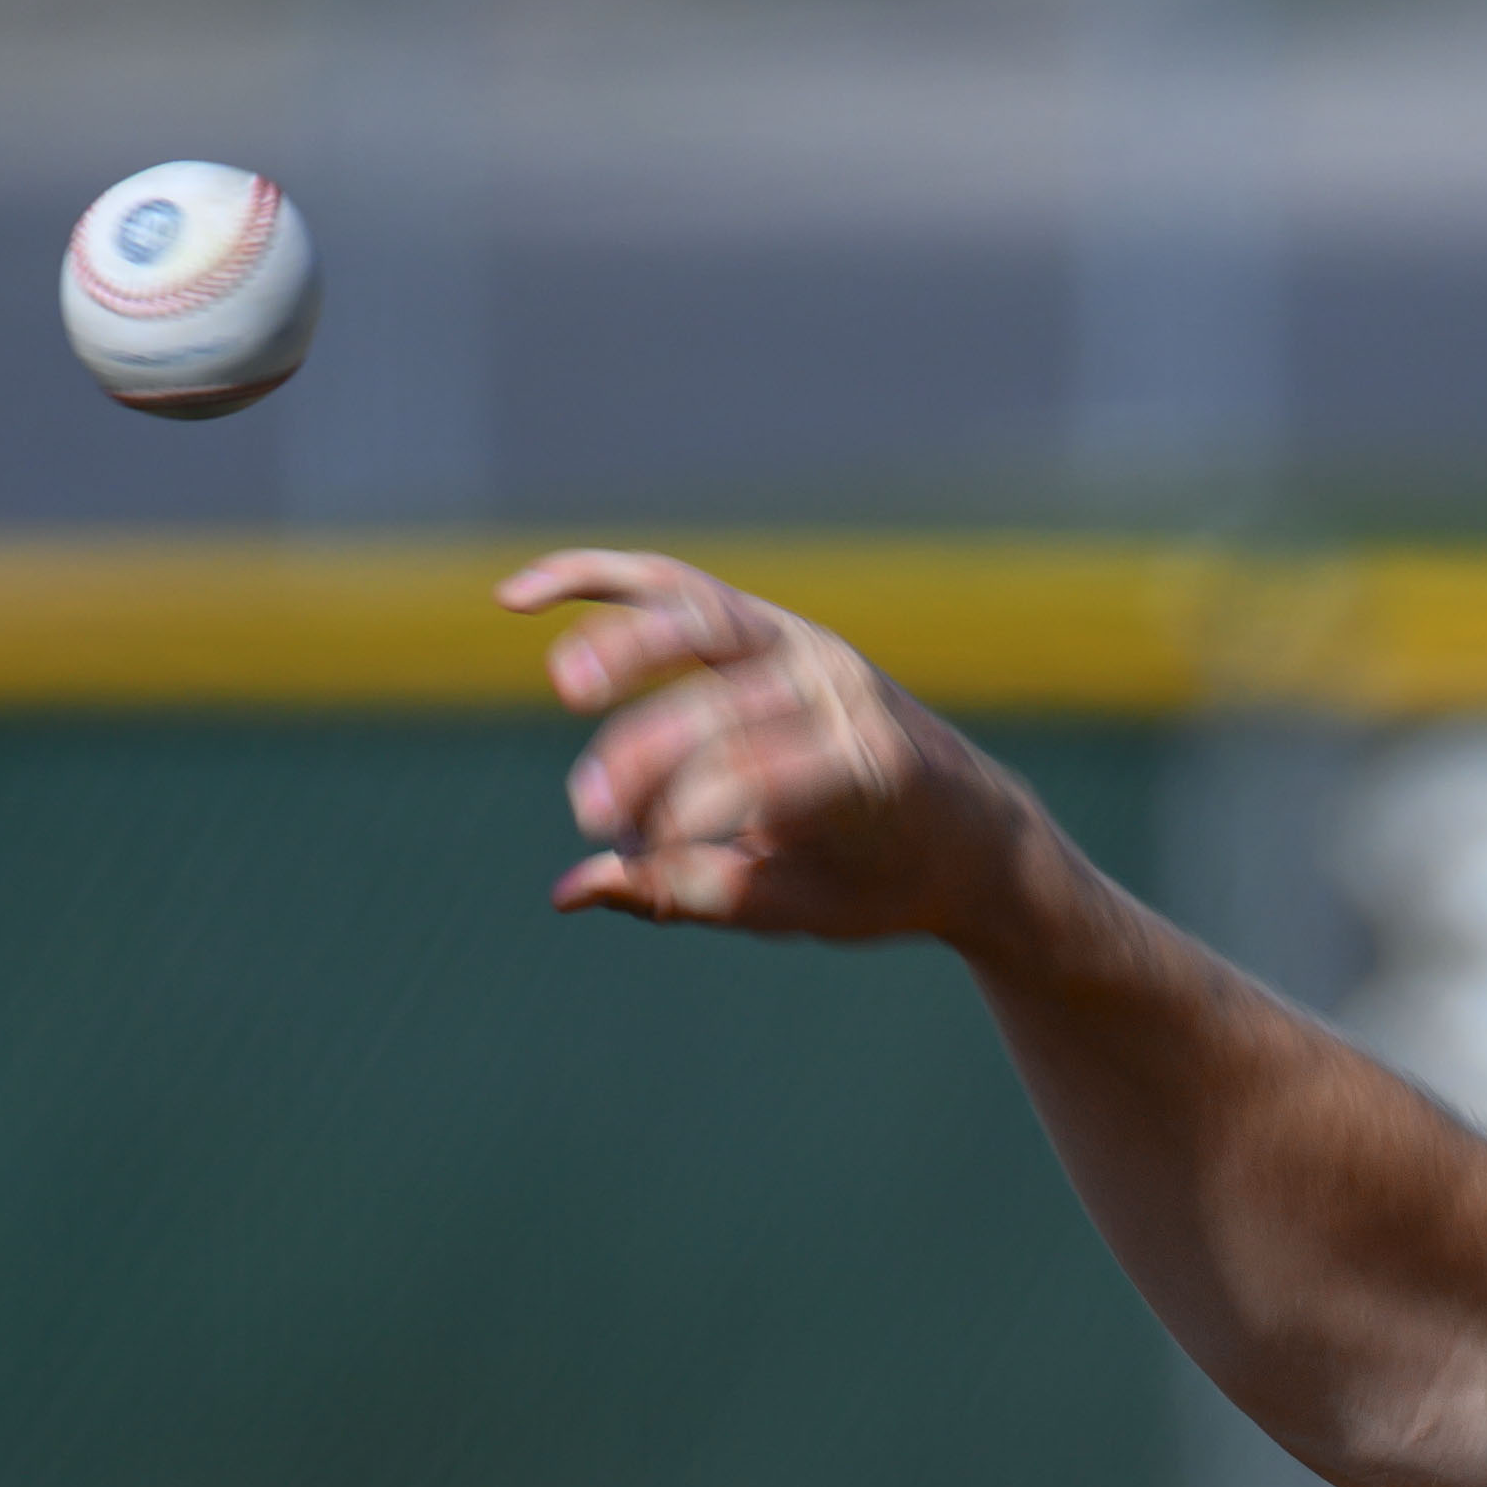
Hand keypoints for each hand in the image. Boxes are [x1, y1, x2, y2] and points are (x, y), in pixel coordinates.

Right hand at [498, 550, 1012, 940]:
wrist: (969, 827)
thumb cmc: (881, 881)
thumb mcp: (799, 906)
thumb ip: (688, 893)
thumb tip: (569, 889)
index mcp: (869, 770)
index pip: (762, 777)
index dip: (690, 814)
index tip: (639, 856)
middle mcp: (839, 690)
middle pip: (724, 702)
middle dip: (649, 755)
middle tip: (588, 811)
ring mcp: (802, 645)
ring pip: (696, 618)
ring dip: (622, 641)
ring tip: (565, 683)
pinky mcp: (765, 625)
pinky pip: (672, 586)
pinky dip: (598, 580)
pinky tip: (517, 597)